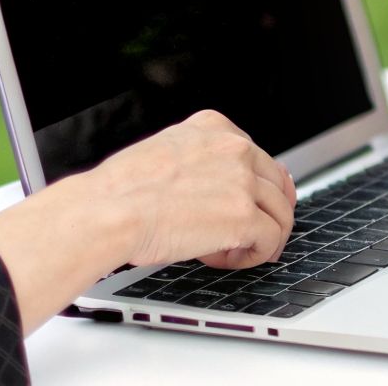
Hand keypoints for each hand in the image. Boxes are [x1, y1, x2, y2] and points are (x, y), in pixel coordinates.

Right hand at [83, 109, 297, 268]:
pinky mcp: (245, 216)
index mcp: (214, 128)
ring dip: (261, 237)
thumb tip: (216, 191)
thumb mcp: (164, 153)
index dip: (255, 188)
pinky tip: (230, 259)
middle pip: (278, 184)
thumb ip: (197, 162)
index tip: (250, 205)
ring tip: (234, 252)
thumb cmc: (120, 191)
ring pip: (280, 213)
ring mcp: (243, 181)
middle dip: (268, 213)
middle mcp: (234, 148)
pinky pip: (270, 239)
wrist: (106, 211)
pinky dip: (256, 255)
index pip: (257, 157)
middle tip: (253, 235)